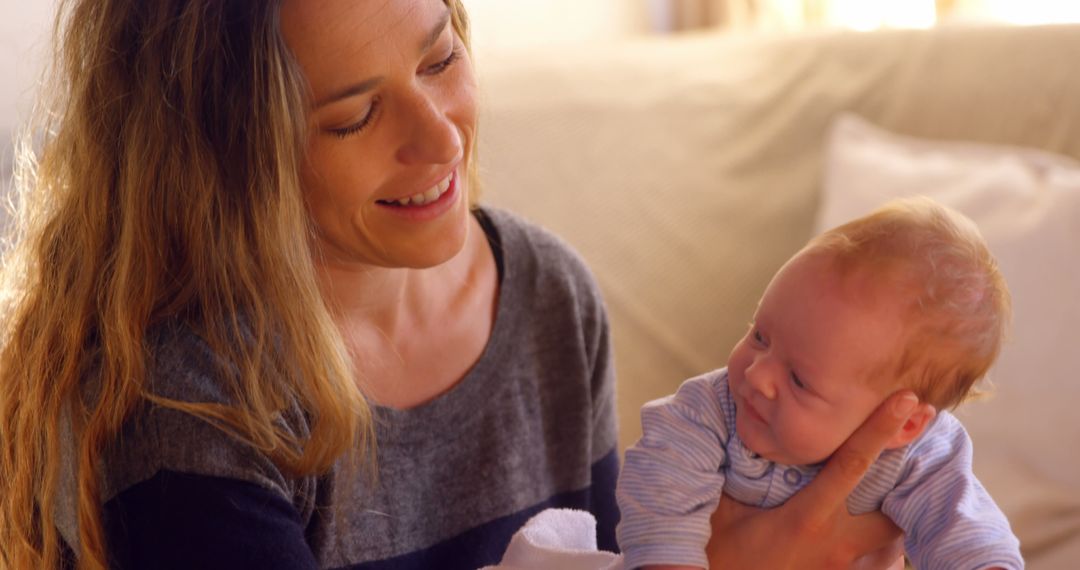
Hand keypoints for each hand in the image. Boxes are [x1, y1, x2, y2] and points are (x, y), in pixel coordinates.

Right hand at [705, 390, 918, 568]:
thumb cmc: (724, 556)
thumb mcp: (725, 509)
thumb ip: (742, 476)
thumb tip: (750, 432)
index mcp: (808, 516)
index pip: (852, 463)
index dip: (880, 428)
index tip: (906, 399)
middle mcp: (836, 544)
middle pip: (895, 512)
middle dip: (909, 490)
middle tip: (915, 468)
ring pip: (894, 546)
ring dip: (896, 525)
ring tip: (893, 506)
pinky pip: (879, 569)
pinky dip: (882, 555)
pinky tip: (872, 546)